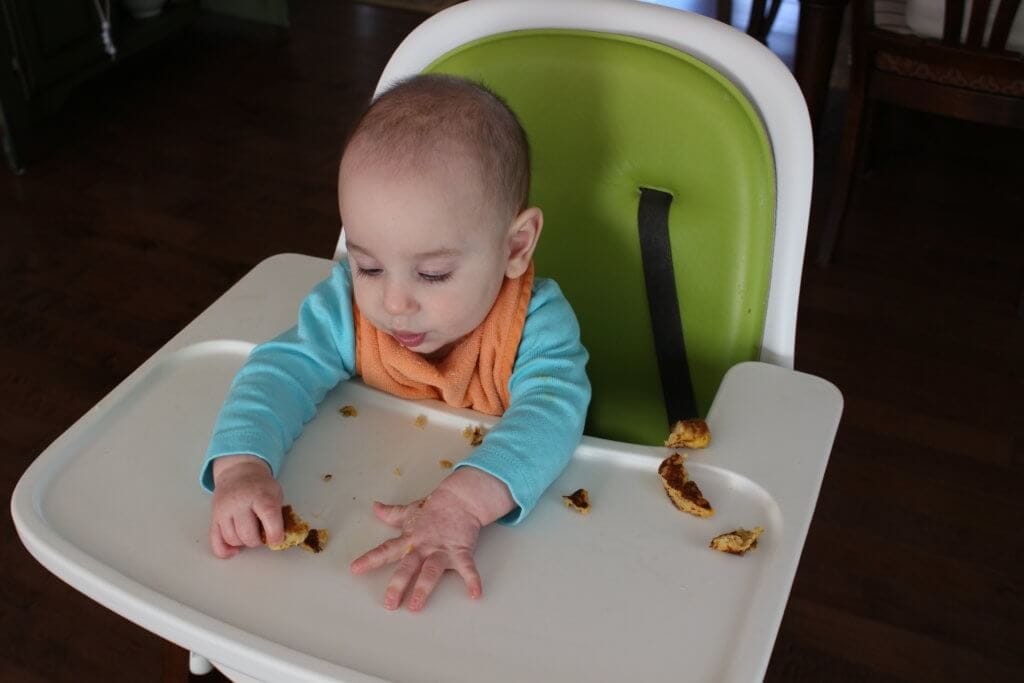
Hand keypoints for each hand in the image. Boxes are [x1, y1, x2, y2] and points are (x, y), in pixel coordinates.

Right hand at [209, 454, 283, 558]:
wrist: (238, 472)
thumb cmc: (260, 486)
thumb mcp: (275, 493)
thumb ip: (278, 515)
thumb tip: (280, 539)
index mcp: (259, 495)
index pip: (268, 516)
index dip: (274, 533)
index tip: (277, 540)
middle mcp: (239, 503)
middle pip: (247, 534)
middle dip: (258, 540)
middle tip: (262, 534)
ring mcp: (224, 510)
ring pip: (232, 540)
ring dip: (244, 543)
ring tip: (250, 533)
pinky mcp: (214, 518)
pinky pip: (216, 542)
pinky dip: (226, 551)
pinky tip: (235, 550)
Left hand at [350, 467, 514, 610]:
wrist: (460, 499)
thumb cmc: (434, 507)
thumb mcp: (410, 511)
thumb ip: (392, 513)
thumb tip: (375, 507)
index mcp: (410, 538)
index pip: (386, 550)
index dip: (370, 559)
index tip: (355, 569)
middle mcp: (423, 546)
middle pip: (407, 566)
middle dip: (398, 585)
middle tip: (390, 603)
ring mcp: (442, 549)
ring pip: (431, 571)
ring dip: (424, 588)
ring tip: (417, 605)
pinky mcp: (461, 551)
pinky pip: (467, 568)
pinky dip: (473, 581)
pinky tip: (475, 594)